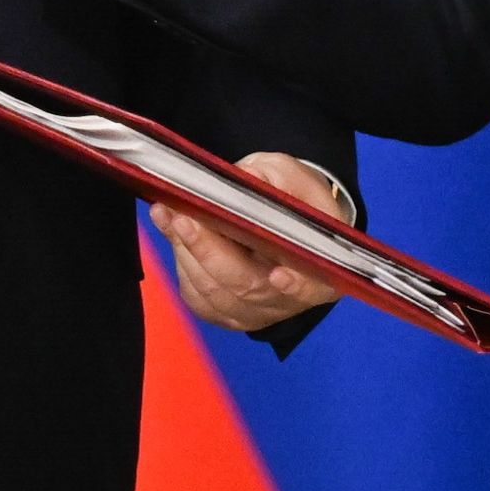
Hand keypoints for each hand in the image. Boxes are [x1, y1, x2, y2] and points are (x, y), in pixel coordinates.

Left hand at [154, 152, 346, 332]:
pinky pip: (197, 296)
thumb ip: (273, 179)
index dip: (295, 285)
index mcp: (320, 270)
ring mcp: (255, 311)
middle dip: (211, 251)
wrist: (282, 222)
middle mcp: (288, 300)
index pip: (310, 285)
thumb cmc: (293, 201)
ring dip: (188, 254)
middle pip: (247, 286)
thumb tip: (246, 181)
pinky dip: (181, 262)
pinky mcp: (225, 312)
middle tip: (184, 219)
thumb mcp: (292, 178)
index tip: (279, 275)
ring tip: (169, 216)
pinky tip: (171, 230)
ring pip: (215, 292)